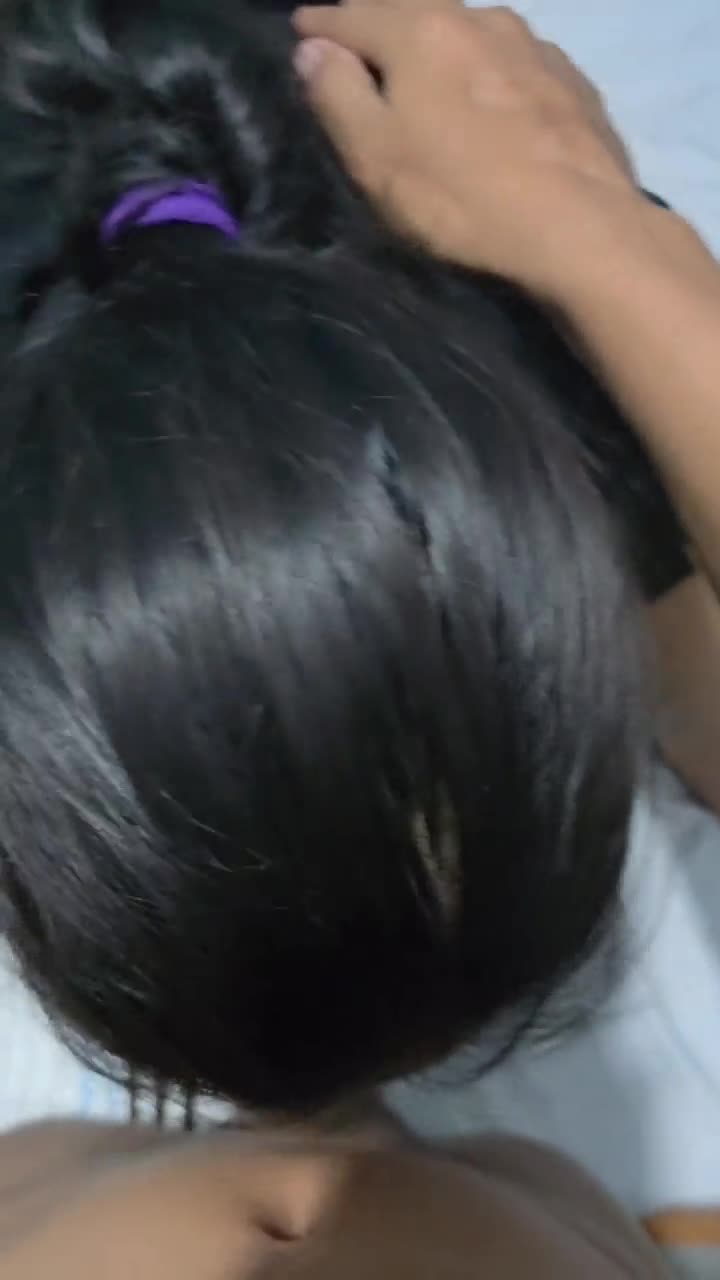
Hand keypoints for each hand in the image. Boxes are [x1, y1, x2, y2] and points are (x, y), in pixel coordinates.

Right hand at [293, 2, 643, 295]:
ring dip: (441, 44)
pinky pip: (514, 63)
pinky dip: (489, 71)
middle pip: (415, 10)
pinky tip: (490, 96)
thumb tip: (314, 50)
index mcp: (421, 30)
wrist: (580, 227)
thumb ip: (338, 95)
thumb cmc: (461, 197)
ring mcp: (533, 46)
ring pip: (469, 31)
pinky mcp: (572, 82)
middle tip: (358, 39)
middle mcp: (478, 18)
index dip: (321, 27)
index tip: (301, 30)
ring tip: (426, 67)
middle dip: (381, 22)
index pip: (353, 16)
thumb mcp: (377, 157)